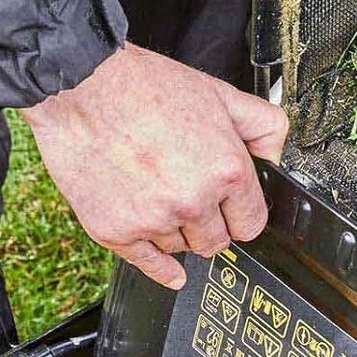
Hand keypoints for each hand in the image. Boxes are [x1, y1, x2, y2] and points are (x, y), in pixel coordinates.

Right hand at [21, 43, 288, 289]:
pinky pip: (148, 264)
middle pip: (217, 242)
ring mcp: (153, 220)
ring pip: (182, 249)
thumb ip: (262, 128)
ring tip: (161, 196)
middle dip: (211, 224)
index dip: (241, 214)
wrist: (82, 84)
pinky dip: (160, 268)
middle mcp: (193, 201)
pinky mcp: (115, 231)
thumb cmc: (145, 86)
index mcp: (226, 171)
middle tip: (194, 200)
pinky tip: (171, 271)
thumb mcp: (222, 95)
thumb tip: (275, 160)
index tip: (232, 209)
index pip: (252, 223)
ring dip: (177, 232)